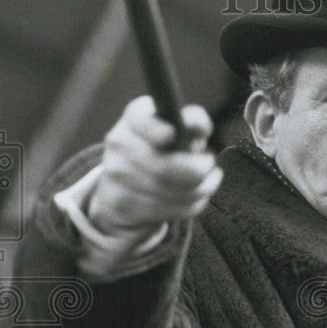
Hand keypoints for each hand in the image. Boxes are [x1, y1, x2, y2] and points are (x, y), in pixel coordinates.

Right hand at [88, 96, 222, 235]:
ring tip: (209, 181)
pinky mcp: (122, 204)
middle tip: (211, 165)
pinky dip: (194, 205)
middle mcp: (119, 143)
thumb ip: (193, 121)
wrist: (123, 184)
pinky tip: (197, 197)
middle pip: (165, 167)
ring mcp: (115, 175)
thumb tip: (198, 126)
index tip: (172, 134)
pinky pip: (171, 209)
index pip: (143, 123)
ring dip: (202, 189)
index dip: (157, 131)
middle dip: (200, 170)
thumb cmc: (161, 149)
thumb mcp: (177, 128)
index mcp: (134, 118)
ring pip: (173, 192)